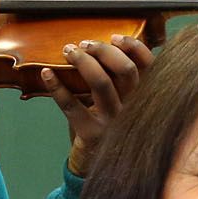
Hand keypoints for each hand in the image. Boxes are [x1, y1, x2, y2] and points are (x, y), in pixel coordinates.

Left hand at [43, 34, 152, 173]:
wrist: (95, 161)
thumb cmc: (105, 122)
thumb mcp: (121, 100)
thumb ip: (119, 78)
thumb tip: (100, 42)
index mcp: (143, 96)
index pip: (150, 65)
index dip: (134, 47)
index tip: (115, 37)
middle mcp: (133, 108)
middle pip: (126, 70)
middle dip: (104, 50)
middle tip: (85, 44)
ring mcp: (113, 122)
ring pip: (101, 83)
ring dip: (83, 62)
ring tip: (69, 51)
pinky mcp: (92, 133)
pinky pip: (72, 105)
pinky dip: (57, 87)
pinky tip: (47, 74)